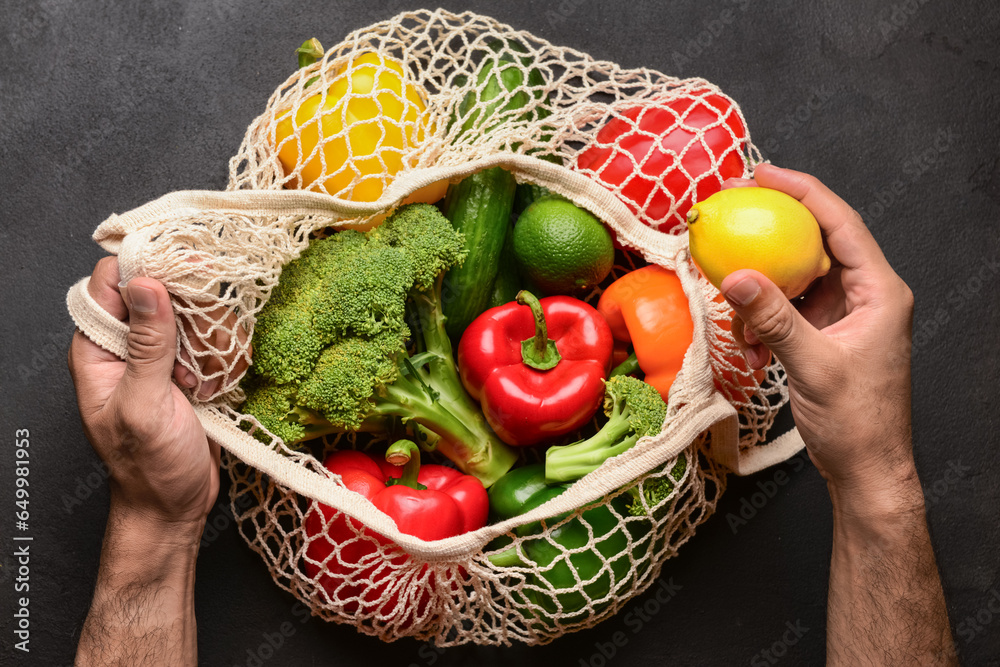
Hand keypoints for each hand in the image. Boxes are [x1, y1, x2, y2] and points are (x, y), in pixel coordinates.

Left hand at [68, 256, 219, 527]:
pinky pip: (212, 340)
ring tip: (199, 382)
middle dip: (190, 314)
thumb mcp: (145, 404)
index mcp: (98, 349)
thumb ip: (148, 344)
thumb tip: (147, 284)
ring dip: (209, 341)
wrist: (174, 506)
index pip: (112, 283)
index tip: (186, 274)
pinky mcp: (187, 369)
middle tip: (196, 350)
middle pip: (162, 291)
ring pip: (194, 314)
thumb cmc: (149, 467)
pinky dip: (222, 358)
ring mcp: (158, 357)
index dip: (147, 271)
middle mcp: (125, 346)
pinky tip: (213, 388)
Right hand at [719, 164, 916, 505]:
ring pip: (796, 279)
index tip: (764, 174)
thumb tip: (736, 278)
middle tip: (735, 214)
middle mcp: (864, 296)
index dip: (804, 192)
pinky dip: (763, 320)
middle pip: (816, 243)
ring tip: (739, 306)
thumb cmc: (858, 422)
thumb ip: (774, 319)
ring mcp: (844, 315)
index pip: (841, 224)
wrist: (866, 468)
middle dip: (774, 232)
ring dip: (762, 291)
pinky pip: (787, 310)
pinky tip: (750, 344)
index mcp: (880, 292)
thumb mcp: (813, 365)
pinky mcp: (825, 334)